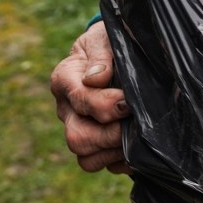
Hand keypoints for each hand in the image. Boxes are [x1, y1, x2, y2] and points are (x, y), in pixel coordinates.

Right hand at [49, 20, 132, 174]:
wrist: (115, 49)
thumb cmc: (110, 40)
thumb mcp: (104, 37)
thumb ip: (101, 54)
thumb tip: (95, 78)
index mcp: (65, 79)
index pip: (79, 100)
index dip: (105, 105)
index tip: (128, 101)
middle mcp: (67, 108)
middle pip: (77, 137)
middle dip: (110, 134)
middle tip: (134, 123)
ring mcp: (79, 127)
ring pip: (85, 157)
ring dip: (113, 151)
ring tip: (137, 136)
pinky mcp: (94, 143)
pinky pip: (99, 164)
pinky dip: (118, 162)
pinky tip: (136, 148)